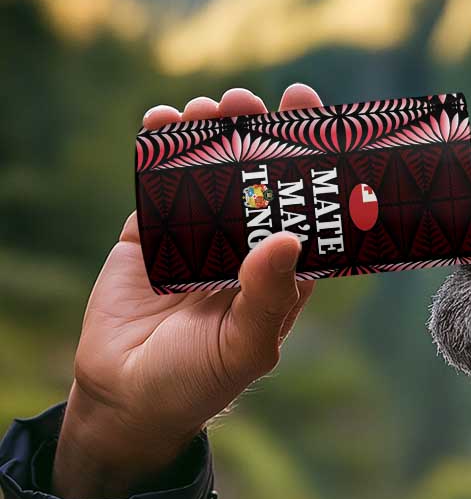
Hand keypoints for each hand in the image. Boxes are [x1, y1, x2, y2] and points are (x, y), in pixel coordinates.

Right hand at [52, 84, 323, 498]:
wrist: (127, 398)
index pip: (307, 209)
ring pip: (211, 172)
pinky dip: (159, 150)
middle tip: (258, 100)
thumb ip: (269, 296)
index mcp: (281, 272)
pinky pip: (159, 184)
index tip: (316, 119)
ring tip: (212, 106)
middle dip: (261, 135)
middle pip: (260, 179)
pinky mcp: (151, 234)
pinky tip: (162, 121)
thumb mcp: (245, 346)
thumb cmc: (200, 381)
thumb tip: (289, 237)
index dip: (315, 165)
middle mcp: (245, 247)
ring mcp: (198, 237)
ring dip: (213, 134)